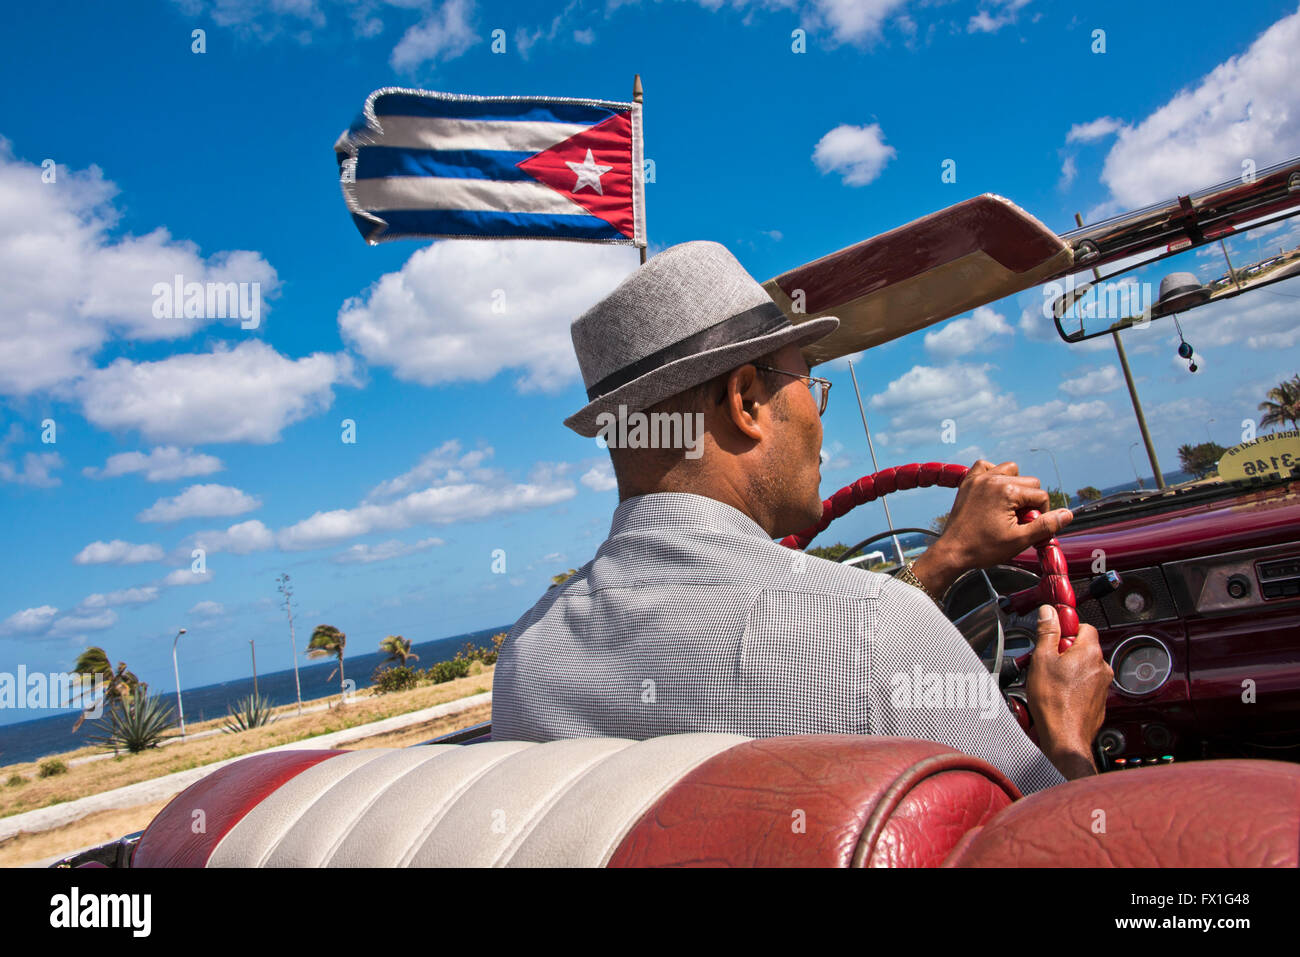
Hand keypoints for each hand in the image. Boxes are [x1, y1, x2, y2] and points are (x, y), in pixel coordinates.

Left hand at [913, 460, 1073, 596]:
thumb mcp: (1020, 540)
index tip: (1029, 528)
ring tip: (1009, 506)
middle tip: (1018, 520)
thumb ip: (1046, 525)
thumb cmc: (983, 548)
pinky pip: (986, 466)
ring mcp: (979, 478)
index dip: (1041, 514)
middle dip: (1029, 501)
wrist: (953, 552)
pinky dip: (994, 474)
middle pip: (1029, 482)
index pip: (1041, 496)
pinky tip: (995, 492)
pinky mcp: (968, 482)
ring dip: (1015, 484)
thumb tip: (1068, 514)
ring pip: (1011, 469)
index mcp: (1007, 491)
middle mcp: (993, 479)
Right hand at [1024, 605, 1111, 778]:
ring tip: (1050, 680)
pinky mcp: (1099, 700)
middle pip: (1083, 647)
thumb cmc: (1054, 703)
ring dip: (1069, 669)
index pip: (1084, 626)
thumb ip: (1047, 633)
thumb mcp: (1042, 660)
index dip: (1066, 627)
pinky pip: (1086, 684)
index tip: (1054, 631)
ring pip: (1084, 666)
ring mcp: (1102, 685)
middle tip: (1047, 660)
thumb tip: (1049, 614)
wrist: (1065, 737)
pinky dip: (1074, 685)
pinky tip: (1058, 694)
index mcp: (1089, 652)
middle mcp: (1101, 667)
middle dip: (1065, 650)